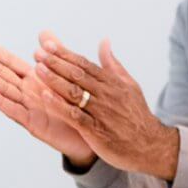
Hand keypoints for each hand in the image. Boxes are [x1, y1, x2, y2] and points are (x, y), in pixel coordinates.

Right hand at [0, 38, 96, 167]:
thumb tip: (44, 33)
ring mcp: (28, 108)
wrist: (91, 133)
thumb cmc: (77, 106)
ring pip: (3, 90)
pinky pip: (15, 111)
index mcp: (36, 80)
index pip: (9, 62)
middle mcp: (27, 93)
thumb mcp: (67, 76)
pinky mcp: (34, 124)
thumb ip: (56, 55)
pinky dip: (1, 101)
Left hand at [32, 31, 179, 179]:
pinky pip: (74, 116)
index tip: (48, 46)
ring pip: (74, 93)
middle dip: (56, 63)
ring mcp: (101, 112)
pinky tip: (45, 97)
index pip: (85, 64)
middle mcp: (106, 95)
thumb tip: (104, 42)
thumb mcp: (129, 85)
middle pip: (77, 75)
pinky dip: (59, 106)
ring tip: (38, 69)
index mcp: (112, 83)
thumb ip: (113, 65)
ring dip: (54, 80)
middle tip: (38, 53)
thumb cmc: (137, 115)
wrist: (150, 145)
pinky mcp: (96, 130)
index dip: (65, 54)